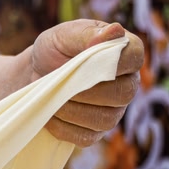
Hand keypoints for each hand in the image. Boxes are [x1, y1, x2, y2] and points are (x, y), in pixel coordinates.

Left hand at [31, 20, 143, 146]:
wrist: (34, 76)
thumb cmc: (53, 50)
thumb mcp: (64, 36)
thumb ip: (88, 33)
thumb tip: (115, 30)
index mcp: (125, 52)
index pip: (135, 57)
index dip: (114, 61)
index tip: (86, 59)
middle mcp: (127, 83)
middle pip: (123, 93)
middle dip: (87, 90)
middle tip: (62, 82)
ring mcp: (114, 111)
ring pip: (105, 119)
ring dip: (73, 109)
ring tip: (53, 96)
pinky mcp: (96, 132)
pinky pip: (86, 137)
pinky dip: (64, 127)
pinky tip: (51, 113)